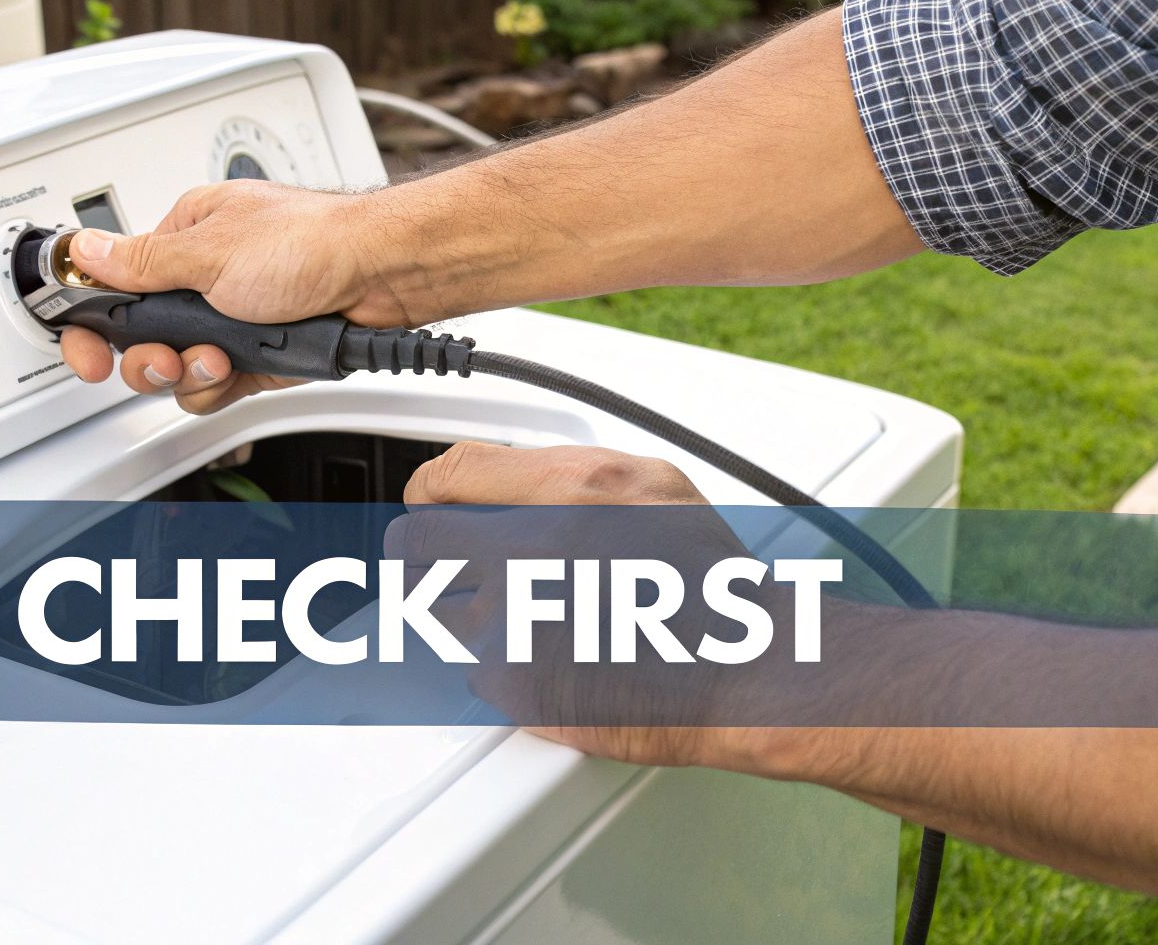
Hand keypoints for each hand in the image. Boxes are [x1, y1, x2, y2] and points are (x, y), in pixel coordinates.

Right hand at [57, 181, 427, 413]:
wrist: (379, 277)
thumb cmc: (311, 243)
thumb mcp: (210, 252)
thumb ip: (141, 263)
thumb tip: (86, 249)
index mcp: (185, 237)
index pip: (115, 282)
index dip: (90, 320)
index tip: (85, 350)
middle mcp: (204, 278)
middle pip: (140, 336)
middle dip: (148, 356)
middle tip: (164, 358)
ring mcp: (231, 318)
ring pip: (177, 367)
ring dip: (188, 372)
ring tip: (216, 358)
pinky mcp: (257, 355)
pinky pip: (214, 386)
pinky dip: (218, 387)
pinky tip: (235, 371)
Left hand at [391, 443, 741, 767]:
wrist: (742, 664)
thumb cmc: (708, 581)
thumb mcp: (650, 485)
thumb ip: (566, 475)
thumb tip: (507, 477)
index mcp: (566, 487)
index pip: (446, 475)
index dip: (429, 493)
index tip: (431, 507)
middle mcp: (532, 547)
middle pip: (415, 542)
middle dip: (422, 554)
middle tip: (440, 566)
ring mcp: (518, 618)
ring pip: (433, 610)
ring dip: (461, 615)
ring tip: (514, 620)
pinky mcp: (516, 682)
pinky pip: (470, 670)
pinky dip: (497, 669)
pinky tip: (545, 661)